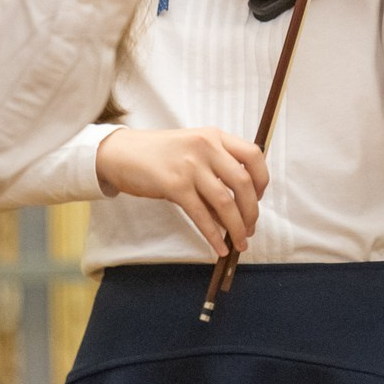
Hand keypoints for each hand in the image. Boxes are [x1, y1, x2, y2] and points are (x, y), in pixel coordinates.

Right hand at [95, 126, 269, 255]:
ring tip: (240, 243)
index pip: (253, 155)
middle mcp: (206, 147)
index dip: (262, 180)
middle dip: (251, 211)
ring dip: (236, 227)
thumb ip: (216, 169)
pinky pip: (201, 215)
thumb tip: (239, 209)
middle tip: (250, 229)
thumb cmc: (159, 155)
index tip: (259, 198)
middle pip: (243, 183)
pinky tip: (219, 248)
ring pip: (225, 202)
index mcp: (214, 136)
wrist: (121, 153)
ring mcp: (190, 166)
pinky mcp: (174, 185)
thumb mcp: (192, 150)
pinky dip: (214, 235)